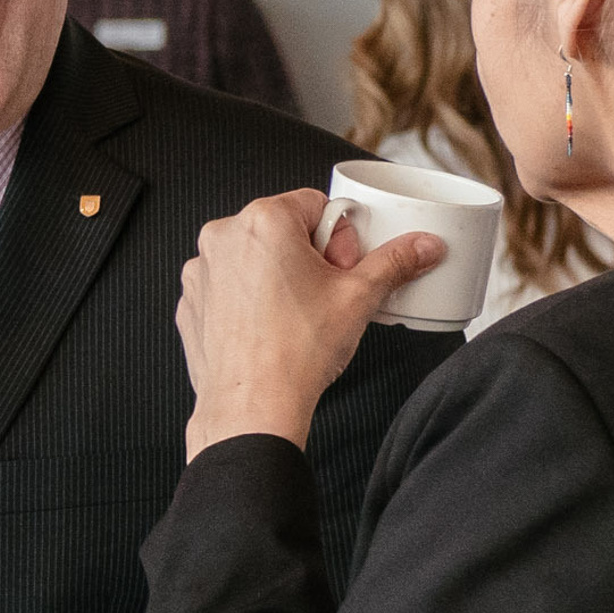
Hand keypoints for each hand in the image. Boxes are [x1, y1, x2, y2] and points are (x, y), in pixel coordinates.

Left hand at [177, 189, 445, 458]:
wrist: (252, 408)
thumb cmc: (295, 354)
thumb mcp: (359, 298)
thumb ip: (395, 261)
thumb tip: (422, 246)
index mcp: (264, 221)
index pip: (317, 204)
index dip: (340, 239)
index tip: (343, 270)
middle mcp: (223, 238)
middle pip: (284, 229)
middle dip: (311, 257)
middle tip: (325, 295)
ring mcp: (201, 271)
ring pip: (255, 257)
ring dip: (280, 276)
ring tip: (297, 316)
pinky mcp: (191, 302)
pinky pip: (229, 286)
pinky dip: (250, 300)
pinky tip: (270, 328)